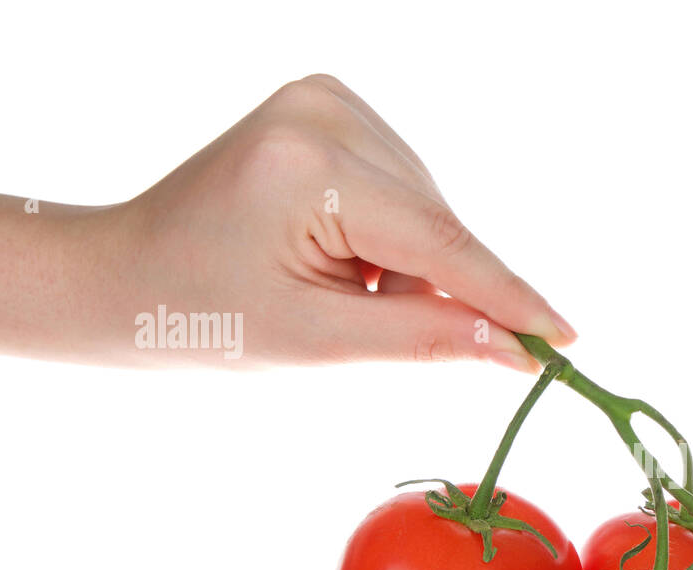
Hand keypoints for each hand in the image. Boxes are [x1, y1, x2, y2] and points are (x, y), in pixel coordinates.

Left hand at [0, 74, 573, 368]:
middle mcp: (325, 110)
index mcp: (310, 166)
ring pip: (429, 209)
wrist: (126, 276)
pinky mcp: (330, 104)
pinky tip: (341, 254)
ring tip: (336, 289)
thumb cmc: (203, 318)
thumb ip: (424, 340)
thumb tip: (517, 348)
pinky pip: (407, 189)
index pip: (439, 243)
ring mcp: (327, 98)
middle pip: (439, 224)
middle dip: (432, 289)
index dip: (509, 297)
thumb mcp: (316, 344)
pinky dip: (394, 238)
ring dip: (410, 266)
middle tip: (366, 324)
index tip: (566, 340)